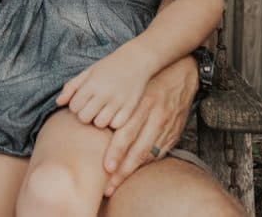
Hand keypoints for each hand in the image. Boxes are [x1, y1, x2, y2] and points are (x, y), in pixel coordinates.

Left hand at [57, 49, 151, 128]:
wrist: (135, 60)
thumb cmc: (107, 67)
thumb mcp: (87, 73)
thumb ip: (71, 87)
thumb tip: (58, 103)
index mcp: (92, 83)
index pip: (74, 106)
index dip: (76, 106)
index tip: (82, 102)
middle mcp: (104, 93)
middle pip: (85, 117)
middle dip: (85, 115)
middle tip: (91, 108)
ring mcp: (119, 101)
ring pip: (100, 123)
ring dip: (99, 120)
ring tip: (102, 111)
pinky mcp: (131, 107)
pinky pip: (116, 125)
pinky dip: (113, 122)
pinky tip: (114, 114)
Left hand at [101, 55, 197, 195]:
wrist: (181, 74)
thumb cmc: (146, 80)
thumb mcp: (129, 86)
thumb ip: (109, 101)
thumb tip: (80, 110)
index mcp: (141, 105)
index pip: (127, 134)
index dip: (117, 153)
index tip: (106, 168)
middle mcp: (155, 118)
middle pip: (138, 150)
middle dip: (123, 171)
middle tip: (108, 187)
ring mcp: (167, 127)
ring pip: (149, 155)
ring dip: (133, 172)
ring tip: (117, 184)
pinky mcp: (174, 133)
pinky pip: (159, 153)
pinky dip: (146, 164)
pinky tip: (133, 172)